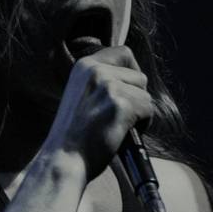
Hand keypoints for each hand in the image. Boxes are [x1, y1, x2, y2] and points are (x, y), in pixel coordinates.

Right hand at [48, 45, 153, 179]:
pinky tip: (123, 133)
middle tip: (120, 116)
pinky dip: (143, 124)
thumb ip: (100, 83)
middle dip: (137, 97)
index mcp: (84, 66)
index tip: (130, 89)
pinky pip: (148, 109)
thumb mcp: (81, 96)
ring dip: (139, 113)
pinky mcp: (120, 104)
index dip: (132, 71)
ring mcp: (108, 86)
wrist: (64, 159)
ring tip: (118, 127)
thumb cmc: (74, 135)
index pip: (123, 52)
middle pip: (139, 76)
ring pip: (145, 94)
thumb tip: (131, 79)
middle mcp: (96, 70)